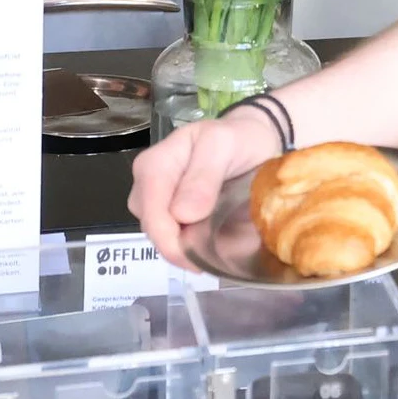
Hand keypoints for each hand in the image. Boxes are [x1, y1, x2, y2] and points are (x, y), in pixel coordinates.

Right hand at [129, 113, 284, 262]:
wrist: (249, 140)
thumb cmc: (236, 139)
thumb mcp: (223, 145)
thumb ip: (203, 176)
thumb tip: (182, 214)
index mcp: (155, 164)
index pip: (150, 210)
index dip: (169, 239)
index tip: (196, 259)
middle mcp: (147, 184)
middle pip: (152, 226)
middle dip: (178, 247)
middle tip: (213, 258)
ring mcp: (156, 200)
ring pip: (161, 235)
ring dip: (184, 249)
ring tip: (214, 253)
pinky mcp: (170, 213)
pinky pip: (172, 236)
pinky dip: (189, 246)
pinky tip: (209, 249)